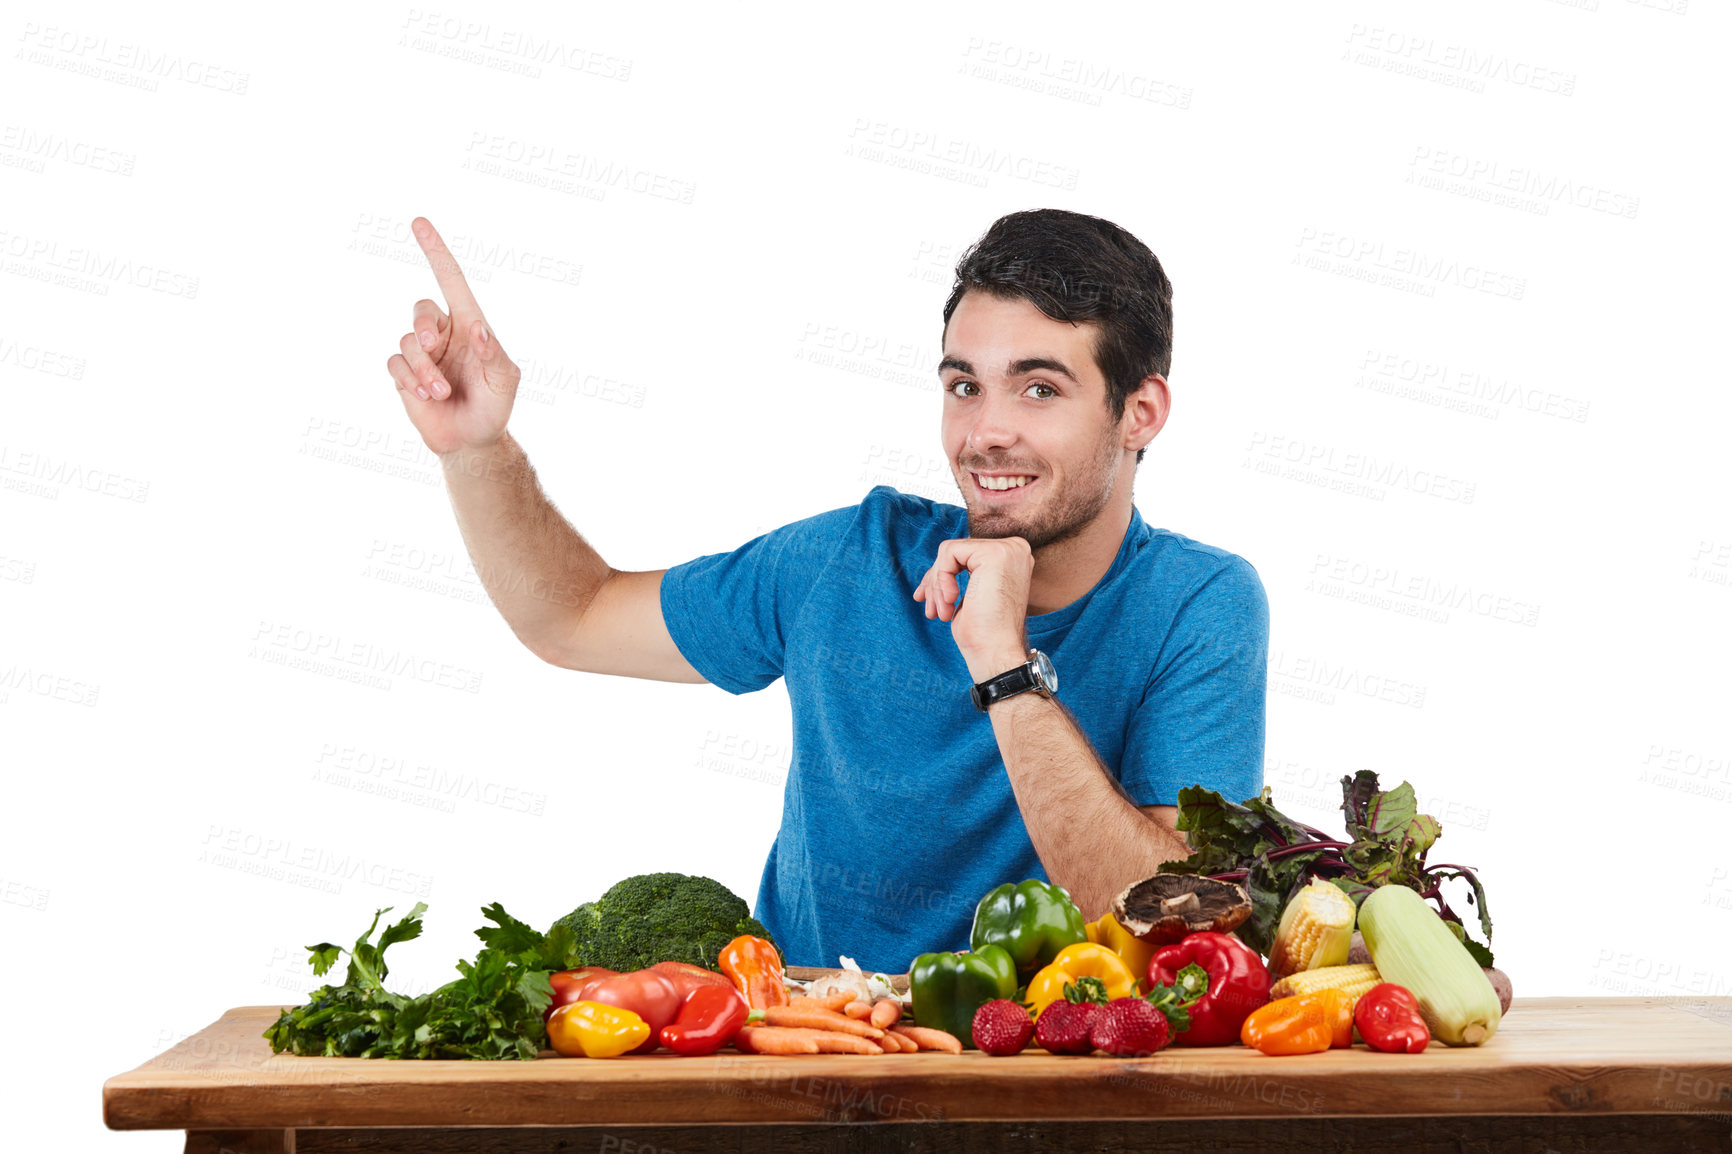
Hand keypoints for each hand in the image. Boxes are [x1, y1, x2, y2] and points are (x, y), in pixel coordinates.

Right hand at [384, 217, 520, 457]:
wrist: (472, 440)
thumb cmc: (495, 406)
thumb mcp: (504, 381)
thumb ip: (494, 354)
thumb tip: (477, 329)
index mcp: (469, 324)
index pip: (451, 280)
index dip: (436, 251)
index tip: (419, 222)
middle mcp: (443, 333)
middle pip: (421, 310)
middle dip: (423, 327)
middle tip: (431, 346)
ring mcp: (422, 353)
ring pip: (407, 342)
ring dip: (423, 368)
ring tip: (440, 392)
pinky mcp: (404, 373)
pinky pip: (394, 363)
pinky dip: (409, 379)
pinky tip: (426, 396)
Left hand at [912, 536, 1032, 680]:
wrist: (995, 652)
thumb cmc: (983, 633)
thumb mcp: (972, 595)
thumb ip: (963, 574)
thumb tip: (935, 568)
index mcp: (1012, 558)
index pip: (965, 554)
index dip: (941, 576)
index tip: (927, 600)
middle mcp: (1015, 549)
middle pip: (956, 552)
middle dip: (935, 582)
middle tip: (931, 610)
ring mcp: (1008, 549)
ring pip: (949, 552)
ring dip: (937, 586)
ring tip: (941, 612)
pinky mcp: (995, 553)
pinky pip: (949, 553)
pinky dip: (941, 579)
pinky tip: (950, 602)